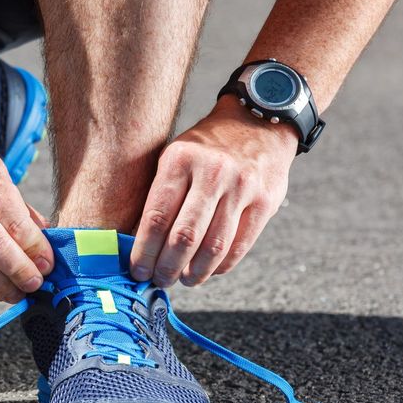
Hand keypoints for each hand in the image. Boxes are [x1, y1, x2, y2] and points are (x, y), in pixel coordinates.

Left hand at [129, 95, 297, 286]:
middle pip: (184, 237)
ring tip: (184, 280)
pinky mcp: (265, 200)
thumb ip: (159, 196)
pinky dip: (221, 265)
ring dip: (195, 272)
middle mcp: (212, 172)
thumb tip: (138, 244)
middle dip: (167, 267)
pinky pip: (240, 245)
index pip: (157, 217)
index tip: (137, 270)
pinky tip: (209, 270)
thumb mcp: (175, 156)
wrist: (259, 121)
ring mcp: (242, 187)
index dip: (144, 252)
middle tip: (160, 280)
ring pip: (214, 246)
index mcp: (180, 160)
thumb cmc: (206, 147)